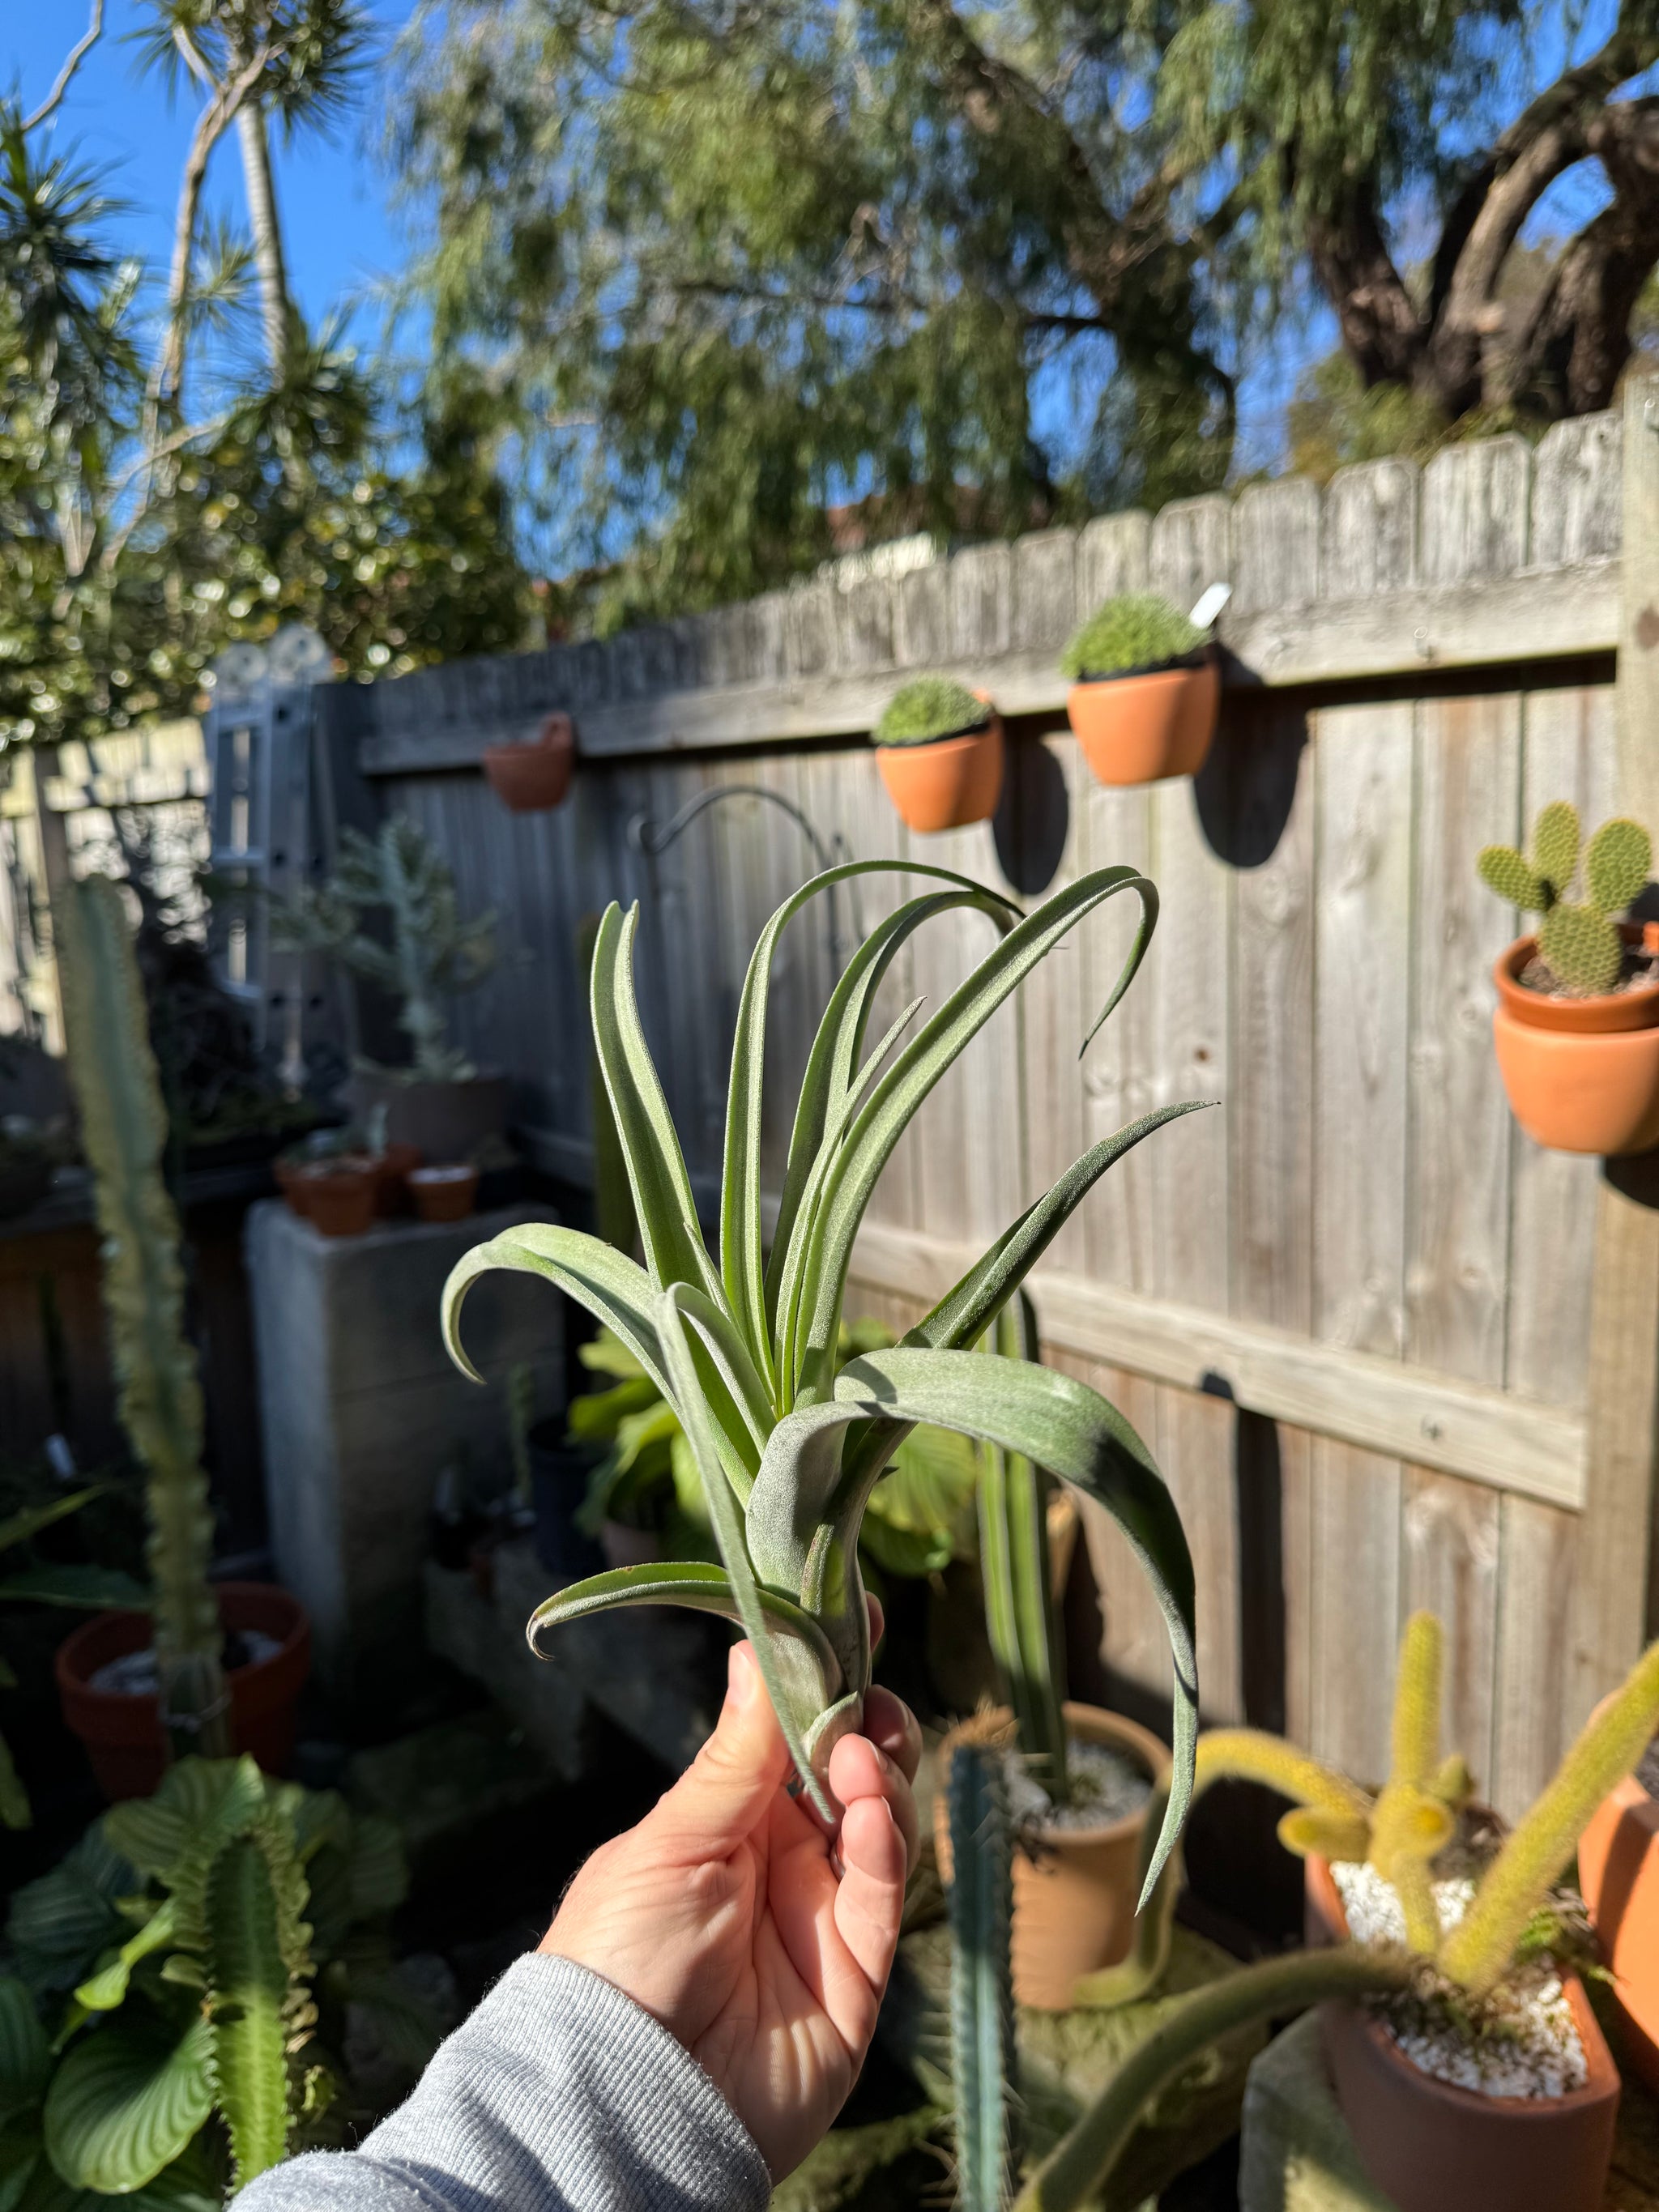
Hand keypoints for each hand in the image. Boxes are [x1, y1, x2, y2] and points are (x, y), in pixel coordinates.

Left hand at [540, 1614, 920, 2180]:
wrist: (625, 2099)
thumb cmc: (617, 1958)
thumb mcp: (671, 1840)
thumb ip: (736, 1756)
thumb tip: (759, 1647)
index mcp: (728, 1816)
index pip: (792, 1732)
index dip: (828, 1678)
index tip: (859, 1617)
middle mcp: (782, 1856)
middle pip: (854, 1771)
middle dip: (871, 1724)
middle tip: (869, 1698)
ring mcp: (823, 1912)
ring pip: (883, 1822)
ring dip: (879, 1776)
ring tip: (857, 1757)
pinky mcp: (858, 1972)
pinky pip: (885, 1894)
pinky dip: (885, 1843)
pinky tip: (866, 1813)